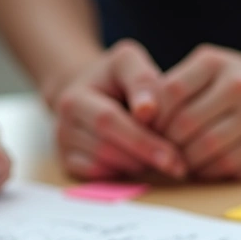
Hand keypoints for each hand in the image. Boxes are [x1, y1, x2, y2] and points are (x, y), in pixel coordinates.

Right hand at [49, 40, 184, 179]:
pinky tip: (139, 162)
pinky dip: (121, 172)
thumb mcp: (128, 63)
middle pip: (105, 146)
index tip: (172, 150)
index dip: (141, 137)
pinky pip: (96, 175)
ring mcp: (63, 141)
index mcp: (77, 94)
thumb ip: (141, 79)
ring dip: (136, 164)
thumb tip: (147, 111)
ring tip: (162, 158)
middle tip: (177, 165)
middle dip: (145, 156)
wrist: (87, 92)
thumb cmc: (116, 79)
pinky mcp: (67, 161)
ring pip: (103, 163)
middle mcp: (64, 120)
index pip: (108, 119)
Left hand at [156, 45, 240, 180]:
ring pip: (207, 154)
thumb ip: (171, 86)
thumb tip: (139, 118)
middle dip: (168, 144)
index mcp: (218, 65)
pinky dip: (211, 173)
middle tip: (162, 152)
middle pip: (187, 127)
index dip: (154, 117)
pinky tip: (205, 166)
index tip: (149, 129)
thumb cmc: (230, 83)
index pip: (171, 94)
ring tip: (181, 161)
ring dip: (187, 163)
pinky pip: (231, 172)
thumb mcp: (203, 69)